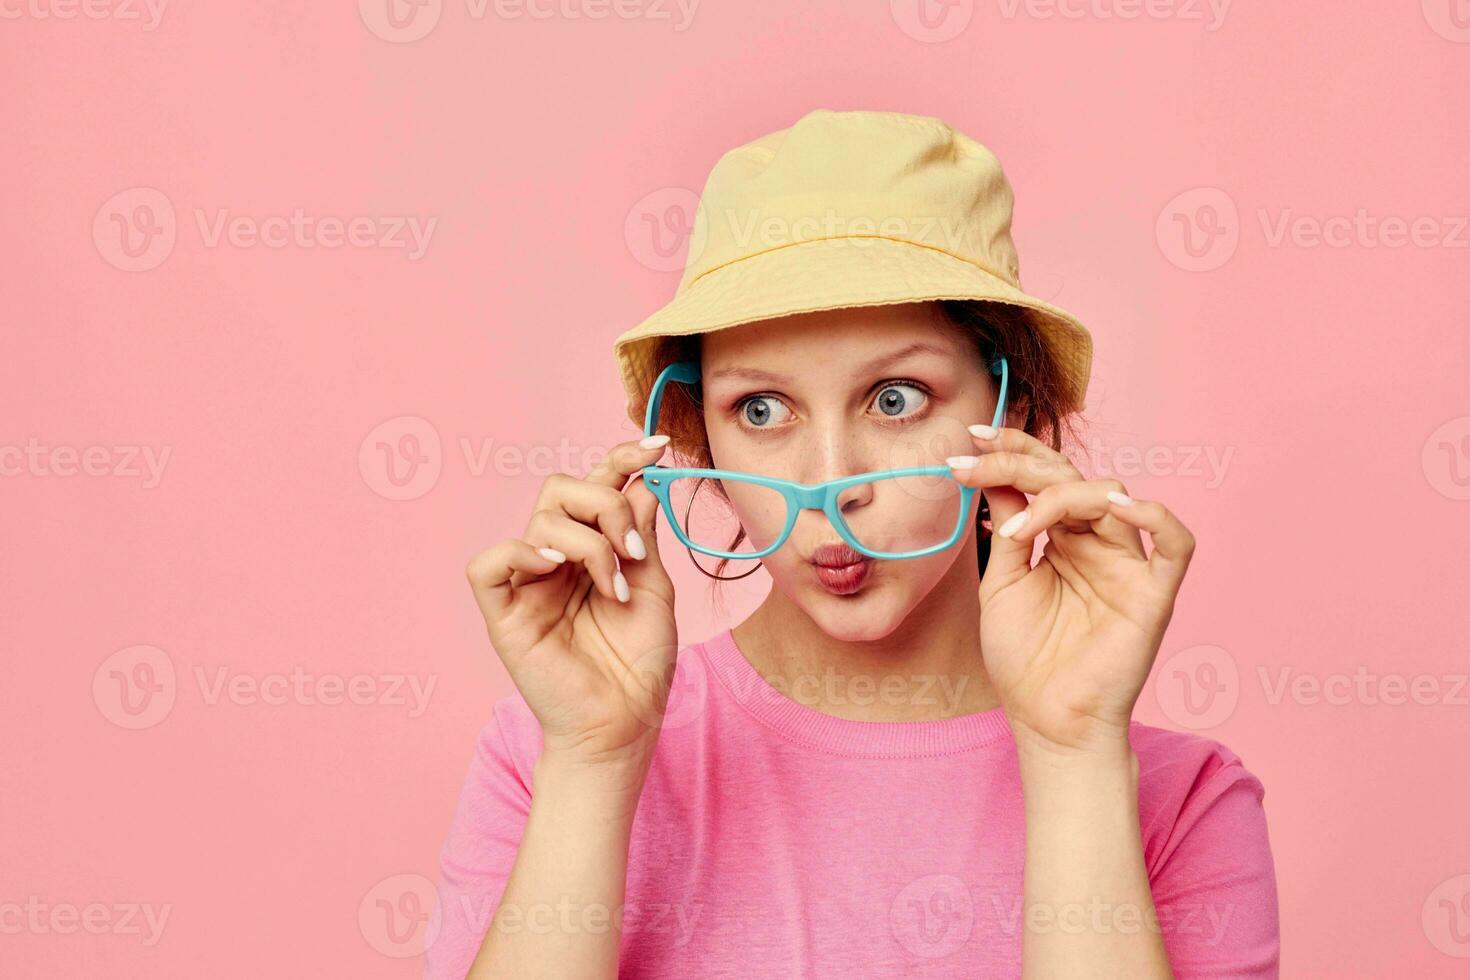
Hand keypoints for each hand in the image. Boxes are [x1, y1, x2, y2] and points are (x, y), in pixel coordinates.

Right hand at [465, 435, 677, 774]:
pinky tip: (556, 569)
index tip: (658, 446)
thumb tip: (642, 480)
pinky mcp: (503, 614)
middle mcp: (556, 558)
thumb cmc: (639, 665)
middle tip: (633, 551)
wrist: (624, 724)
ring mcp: (527, 584)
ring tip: (613, 587)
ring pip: (539, 520)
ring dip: (588, 543)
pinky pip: (489, 563)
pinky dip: (521, 553)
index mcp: (592, 548)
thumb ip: (642, 534)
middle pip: (561, 488)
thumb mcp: (655, 589)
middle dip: (605, 504)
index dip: (621, 457)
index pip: (597, 485)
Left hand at [949, 427, 1195, 757]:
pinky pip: (1174, 543)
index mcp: (1064, 540)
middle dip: (1021, 459)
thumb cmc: (1025, 661)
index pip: (1043, 478)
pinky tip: (1113, 507)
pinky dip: (1153, 516)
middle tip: (975, 455)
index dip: (1010, 452)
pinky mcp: (1154, 594)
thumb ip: (1006, 528)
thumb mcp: (1001, 584)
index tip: (966, 442)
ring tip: (1018, 526)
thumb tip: (991, 474)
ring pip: (1111, 496)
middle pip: (1071, 476)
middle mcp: (1098, 543)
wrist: (1046, 722)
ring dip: (1059, 494)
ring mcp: (1127, 565)